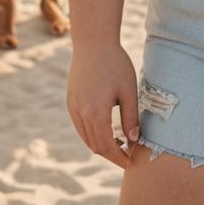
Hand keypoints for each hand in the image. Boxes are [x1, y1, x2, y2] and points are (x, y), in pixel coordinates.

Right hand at [67, 44, 138, 168]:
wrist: (93, 42)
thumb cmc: (115, 63)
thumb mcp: (128, 91)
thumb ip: (131, 118)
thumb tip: (133, 140)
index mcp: (96, 113)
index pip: (107, 147)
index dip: (119, 157)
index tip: (131, 162)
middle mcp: (80, 114)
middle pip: (95, 146)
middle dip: (111, 154)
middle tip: (128, 154)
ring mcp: (73, 108)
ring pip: (86, 138)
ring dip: (101, 145)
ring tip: (119, 143)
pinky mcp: (70, 101)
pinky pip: (80, 126)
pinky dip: (92, 134)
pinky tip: (105, 129)